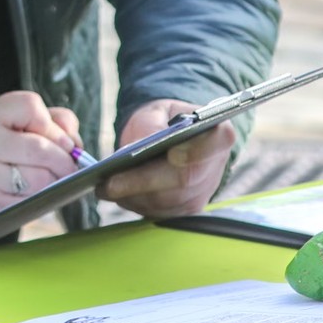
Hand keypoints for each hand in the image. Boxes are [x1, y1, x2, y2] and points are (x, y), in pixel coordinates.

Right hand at [0, 91, 83, 239]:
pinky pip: (33, 202)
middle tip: (67, 165)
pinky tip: (32, 194)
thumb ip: (51, 121)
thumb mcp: (13, 124)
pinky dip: (42, 198)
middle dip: (63, 159)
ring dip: (54, 181)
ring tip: (46, 179)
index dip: (52, 123)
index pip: (30, 107)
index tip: (56, 138)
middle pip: (40, 148)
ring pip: (41, 179)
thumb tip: (74, 143)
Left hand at [99, 98, 235, 218]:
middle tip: (111, 182)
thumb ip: (153, 122)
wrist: (171, 138)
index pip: (218, 142)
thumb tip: (145, 142)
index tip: (173, 154)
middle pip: (184, 179)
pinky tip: (114, 194)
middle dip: (144, 182)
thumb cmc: (164, 120)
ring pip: (169, 201)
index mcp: (217, 134)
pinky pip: (161, 212)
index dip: (197, 150)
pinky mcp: (186, 209)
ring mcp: (203, 192)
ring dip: (135, 197)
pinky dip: (135, 204)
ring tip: (104, 188)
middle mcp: (215, 167)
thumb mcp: (157, 110)